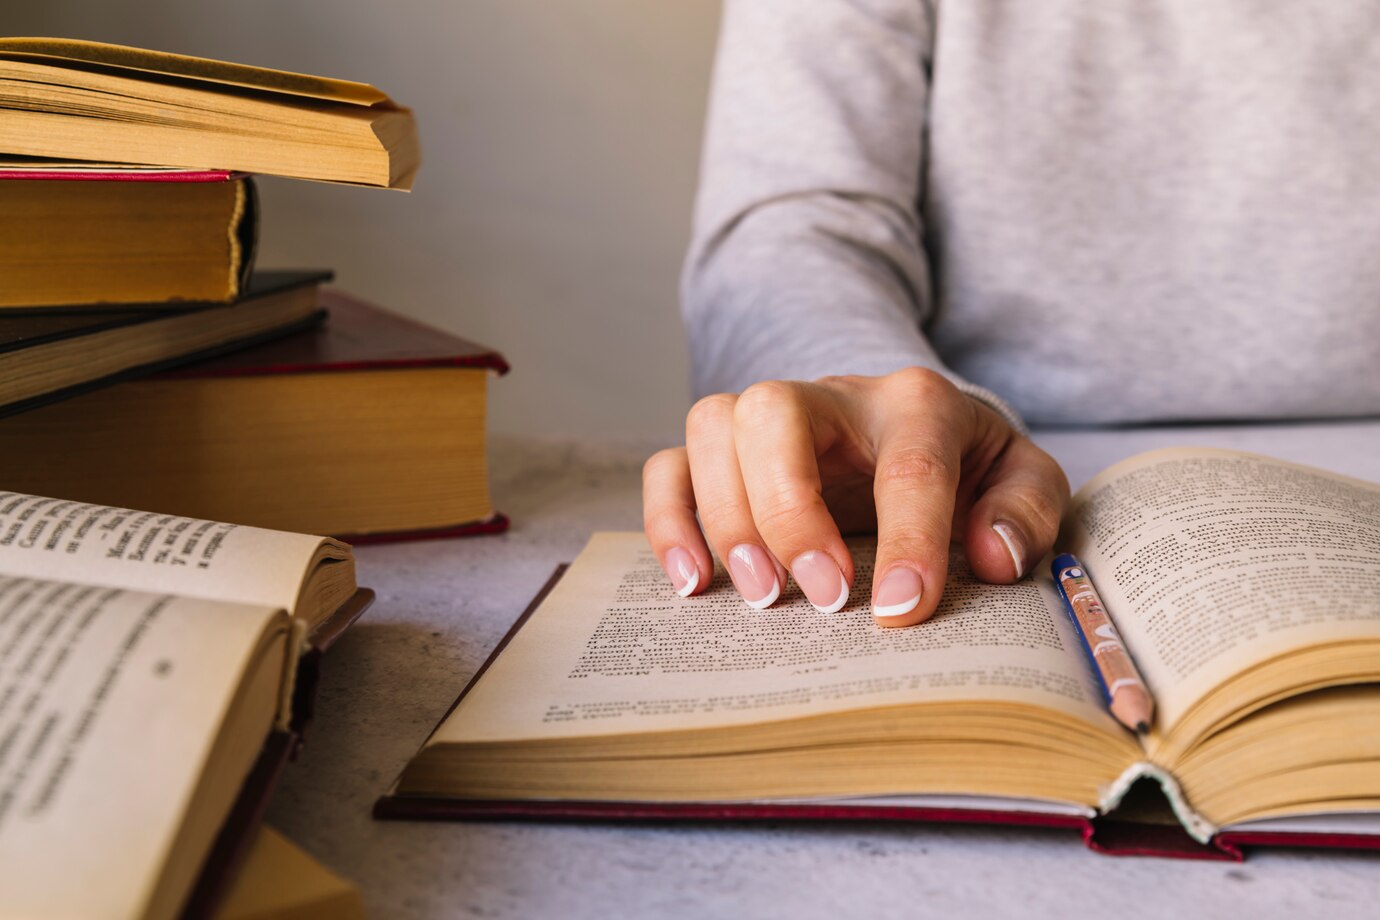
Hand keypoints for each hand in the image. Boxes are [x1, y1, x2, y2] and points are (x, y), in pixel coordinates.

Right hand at [642, 368, 1069, 625]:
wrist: (922, 437)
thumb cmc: (970, 469)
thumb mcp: (1023, 481)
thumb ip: (1025, 509)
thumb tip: (990, 556)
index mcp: (918, 403)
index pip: (907, 460)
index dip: (907, 537)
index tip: (902, 609)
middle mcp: (832, 396)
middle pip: (774, 411)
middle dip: (789, 510)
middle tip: (821, 597)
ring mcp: (770, 421)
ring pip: (713, 425)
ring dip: (724, 516)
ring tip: (759, 596)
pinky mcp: (727, 455)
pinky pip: (671, 464)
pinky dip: (671, 520)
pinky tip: (694, 583)